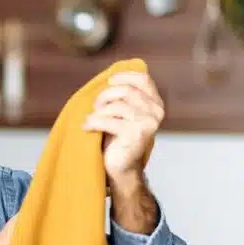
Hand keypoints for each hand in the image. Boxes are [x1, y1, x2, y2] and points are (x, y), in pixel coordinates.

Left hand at [83, 71, 164, 191]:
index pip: (143, 79)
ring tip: (91, 119)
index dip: (124, 76)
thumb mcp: (123, 113)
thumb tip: (110, 78)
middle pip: (127, 90)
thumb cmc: (118, 138)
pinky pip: (109, 121)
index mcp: (155, 103)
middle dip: (105, 96)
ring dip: (99, 111)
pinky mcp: (136, 135)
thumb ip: (123, 96)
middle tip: (95, 106)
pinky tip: (87, 127)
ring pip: (117, 105)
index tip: (109, 81)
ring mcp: (147, 123)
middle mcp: (156, 112)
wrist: (120, 167)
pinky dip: (94, 122)